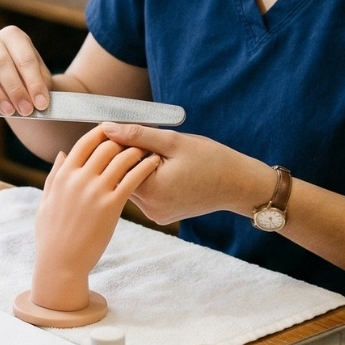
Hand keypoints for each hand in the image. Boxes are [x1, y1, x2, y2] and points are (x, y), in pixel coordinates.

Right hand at [0, 25, 52, 116]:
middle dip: (14, 89)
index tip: (41, 103)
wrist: (13, 83)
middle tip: (26, 110)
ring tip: (9, 111)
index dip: (34, 82)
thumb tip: (38, 101)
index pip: (25, 58)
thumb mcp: (40, 79)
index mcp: (13, 35)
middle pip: (0, 62)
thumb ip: (40, 86)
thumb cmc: (28, 79)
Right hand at [31, 127, 161, 310]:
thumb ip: (54, 175)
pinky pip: (133, 179)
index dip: (102, 132)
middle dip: (123, 140)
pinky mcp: (111, 206)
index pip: (85, 142)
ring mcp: (96, 191)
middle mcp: (80, 178)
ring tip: (148, 149)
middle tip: (136, 139)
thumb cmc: (51, 235)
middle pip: (107, 146)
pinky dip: (145, 167)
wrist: (60, 264)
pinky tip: (154, 164)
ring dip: (137, 150)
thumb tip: (62, 154)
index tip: (114, 130)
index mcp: (64, 175)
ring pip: (122, 158)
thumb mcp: (46, 201)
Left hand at [99, 124, 272, 227]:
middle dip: (129, 156)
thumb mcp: (173, 141)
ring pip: (132, 185)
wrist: (238, 184)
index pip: (117, 165)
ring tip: (162, 156)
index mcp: (150, 191)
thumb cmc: (211, 160)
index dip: (123, 144)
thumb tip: (107, 128)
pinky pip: (146, 193)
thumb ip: (137, 134)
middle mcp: (150, 209)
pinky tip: (166, 168)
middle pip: (122, 177)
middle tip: (150, 141)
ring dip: (138, 167)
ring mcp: (155, 214)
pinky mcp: (162, 215)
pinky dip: (149, 178)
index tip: (139, 134)